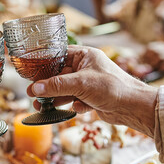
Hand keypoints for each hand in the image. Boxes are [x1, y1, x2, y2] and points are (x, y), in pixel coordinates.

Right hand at [27, 45, 156, 131]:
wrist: (133, 108)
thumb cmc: (112, 87)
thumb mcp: (81, 83)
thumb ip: (56, 85)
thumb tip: (34, 88)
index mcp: (85, 56)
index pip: (58, 56)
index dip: (43, 64)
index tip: (30, 73)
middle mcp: (85, 68)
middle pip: (59, 75)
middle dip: (47, 86)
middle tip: (33, 94)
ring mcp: (87, 83)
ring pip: (65, 89)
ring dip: (55, 98)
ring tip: (42, 106)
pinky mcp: (90, 97)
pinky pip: (74, 100)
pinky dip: (75, 105)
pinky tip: (82, 108)